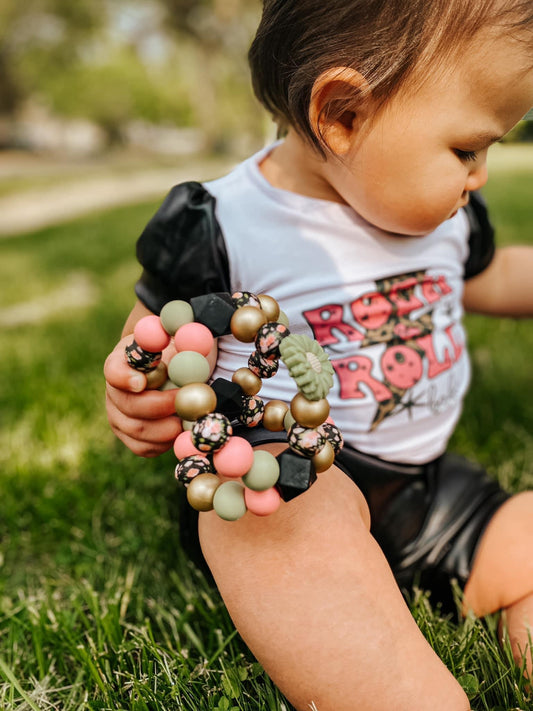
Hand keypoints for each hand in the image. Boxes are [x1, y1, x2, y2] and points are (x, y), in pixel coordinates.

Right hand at [104, 335, 181, 456]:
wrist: (174, 373)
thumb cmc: (176, 353)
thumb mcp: (179, 341)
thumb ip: (182, 340)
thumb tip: (190, 340)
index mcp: (121, 363)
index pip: (114, 371)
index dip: (125, 378)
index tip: (141, 382)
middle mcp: (114, 392)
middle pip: (128, 406)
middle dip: (160, 407)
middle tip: (185, 404)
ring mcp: (118, 417)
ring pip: (137, 430)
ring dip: (167, 427)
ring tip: (190, 418)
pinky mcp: (130, 438)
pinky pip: (145, 448)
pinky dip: (166, 443)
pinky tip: (182, 430)